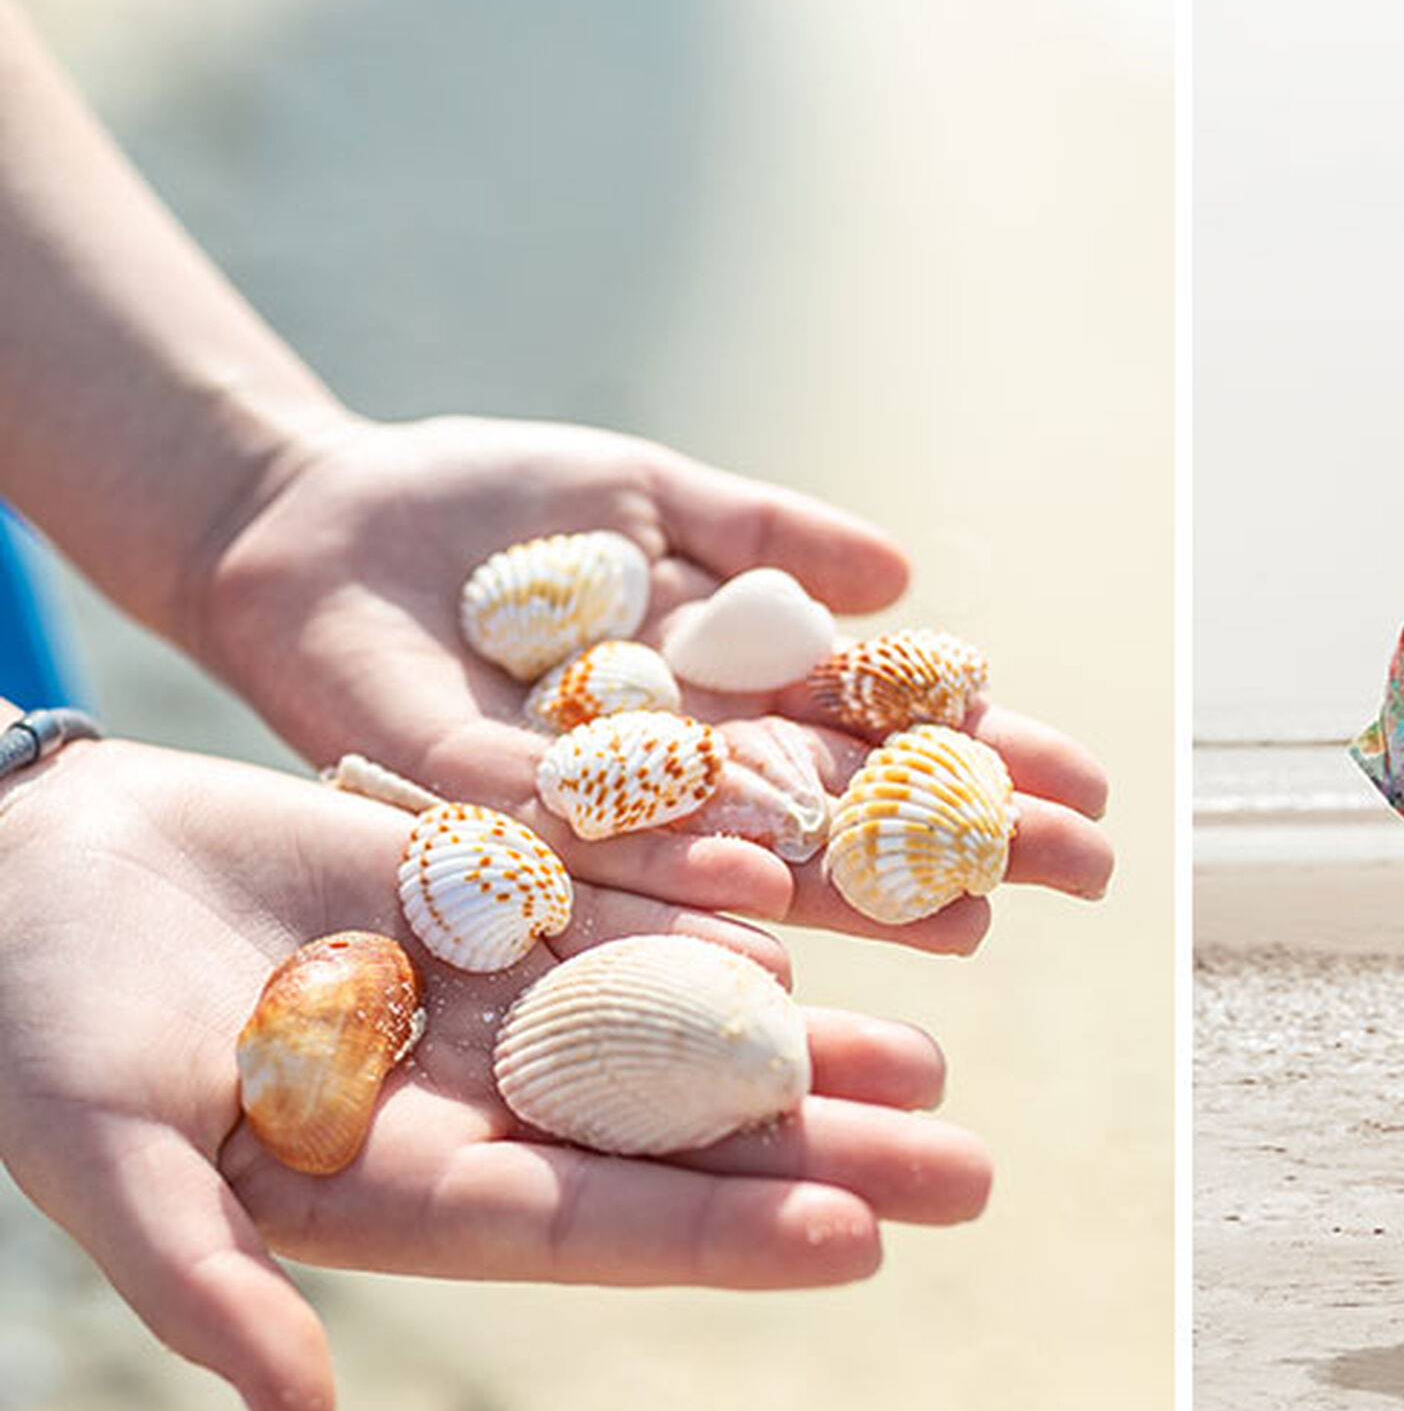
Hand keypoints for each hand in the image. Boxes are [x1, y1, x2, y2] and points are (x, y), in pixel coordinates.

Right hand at [0, 738, 991, 1410]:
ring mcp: (486, 994)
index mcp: (399, 1186)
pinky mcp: (483, 887)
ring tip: (934, 1058)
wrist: (16, 868)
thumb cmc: (32, 1028)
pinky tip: (821, 920)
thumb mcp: (105, 1156)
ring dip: (801, 1040)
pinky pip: (621, 899)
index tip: (856, 1241)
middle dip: (816, 1150)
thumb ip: (205, 1288)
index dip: (719, 1232)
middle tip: (965, 1169)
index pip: (590, 1226)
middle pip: (673, 1134)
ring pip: (676, 1021)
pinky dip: (715, 909)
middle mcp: (471, 1101)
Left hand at [195, 416, 1114, 950]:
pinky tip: (773, 893)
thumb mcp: (646, 492)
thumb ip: (764, 529)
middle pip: (845, 815)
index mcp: (723, 698)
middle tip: (1087, 873)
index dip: (982, 763)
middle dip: (964, 842)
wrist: (307, 519)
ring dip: (866, 890)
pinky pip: (595, 850)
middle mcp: (676, 773)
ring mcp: (592, 806)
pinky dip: (683, 874)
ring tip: (974, 918)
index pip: (881, 738)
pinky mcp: (481, 818)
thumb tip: (901, 577)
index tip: (1090, 789)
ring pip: (750, 857)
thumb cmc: (479, 507)